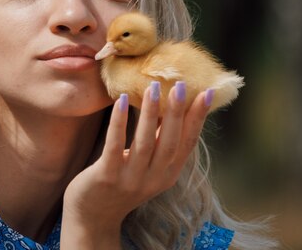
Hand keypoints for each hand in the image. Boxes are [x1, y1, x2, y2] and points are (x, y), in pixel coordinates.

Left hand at [60, 81, 212, 248]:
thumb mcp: (147, 165)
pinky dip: (119, 122)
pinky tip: (120, 101)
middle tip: (180, 85)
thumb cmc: (121, 182)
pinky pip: (114, 146)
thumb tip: (170, 105)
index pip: (188, 143)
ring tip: (153, 88)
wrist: (93, 216)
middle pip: (170, 142)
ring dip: (149, 113)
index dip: (198, 118)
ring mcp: (130, 179)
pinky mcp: (106, 176)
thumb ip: (159, 142)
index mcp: (168, 174)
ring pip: (145, 143)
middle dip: (177, 113)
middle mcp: (153, 179)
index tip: (207, 93)